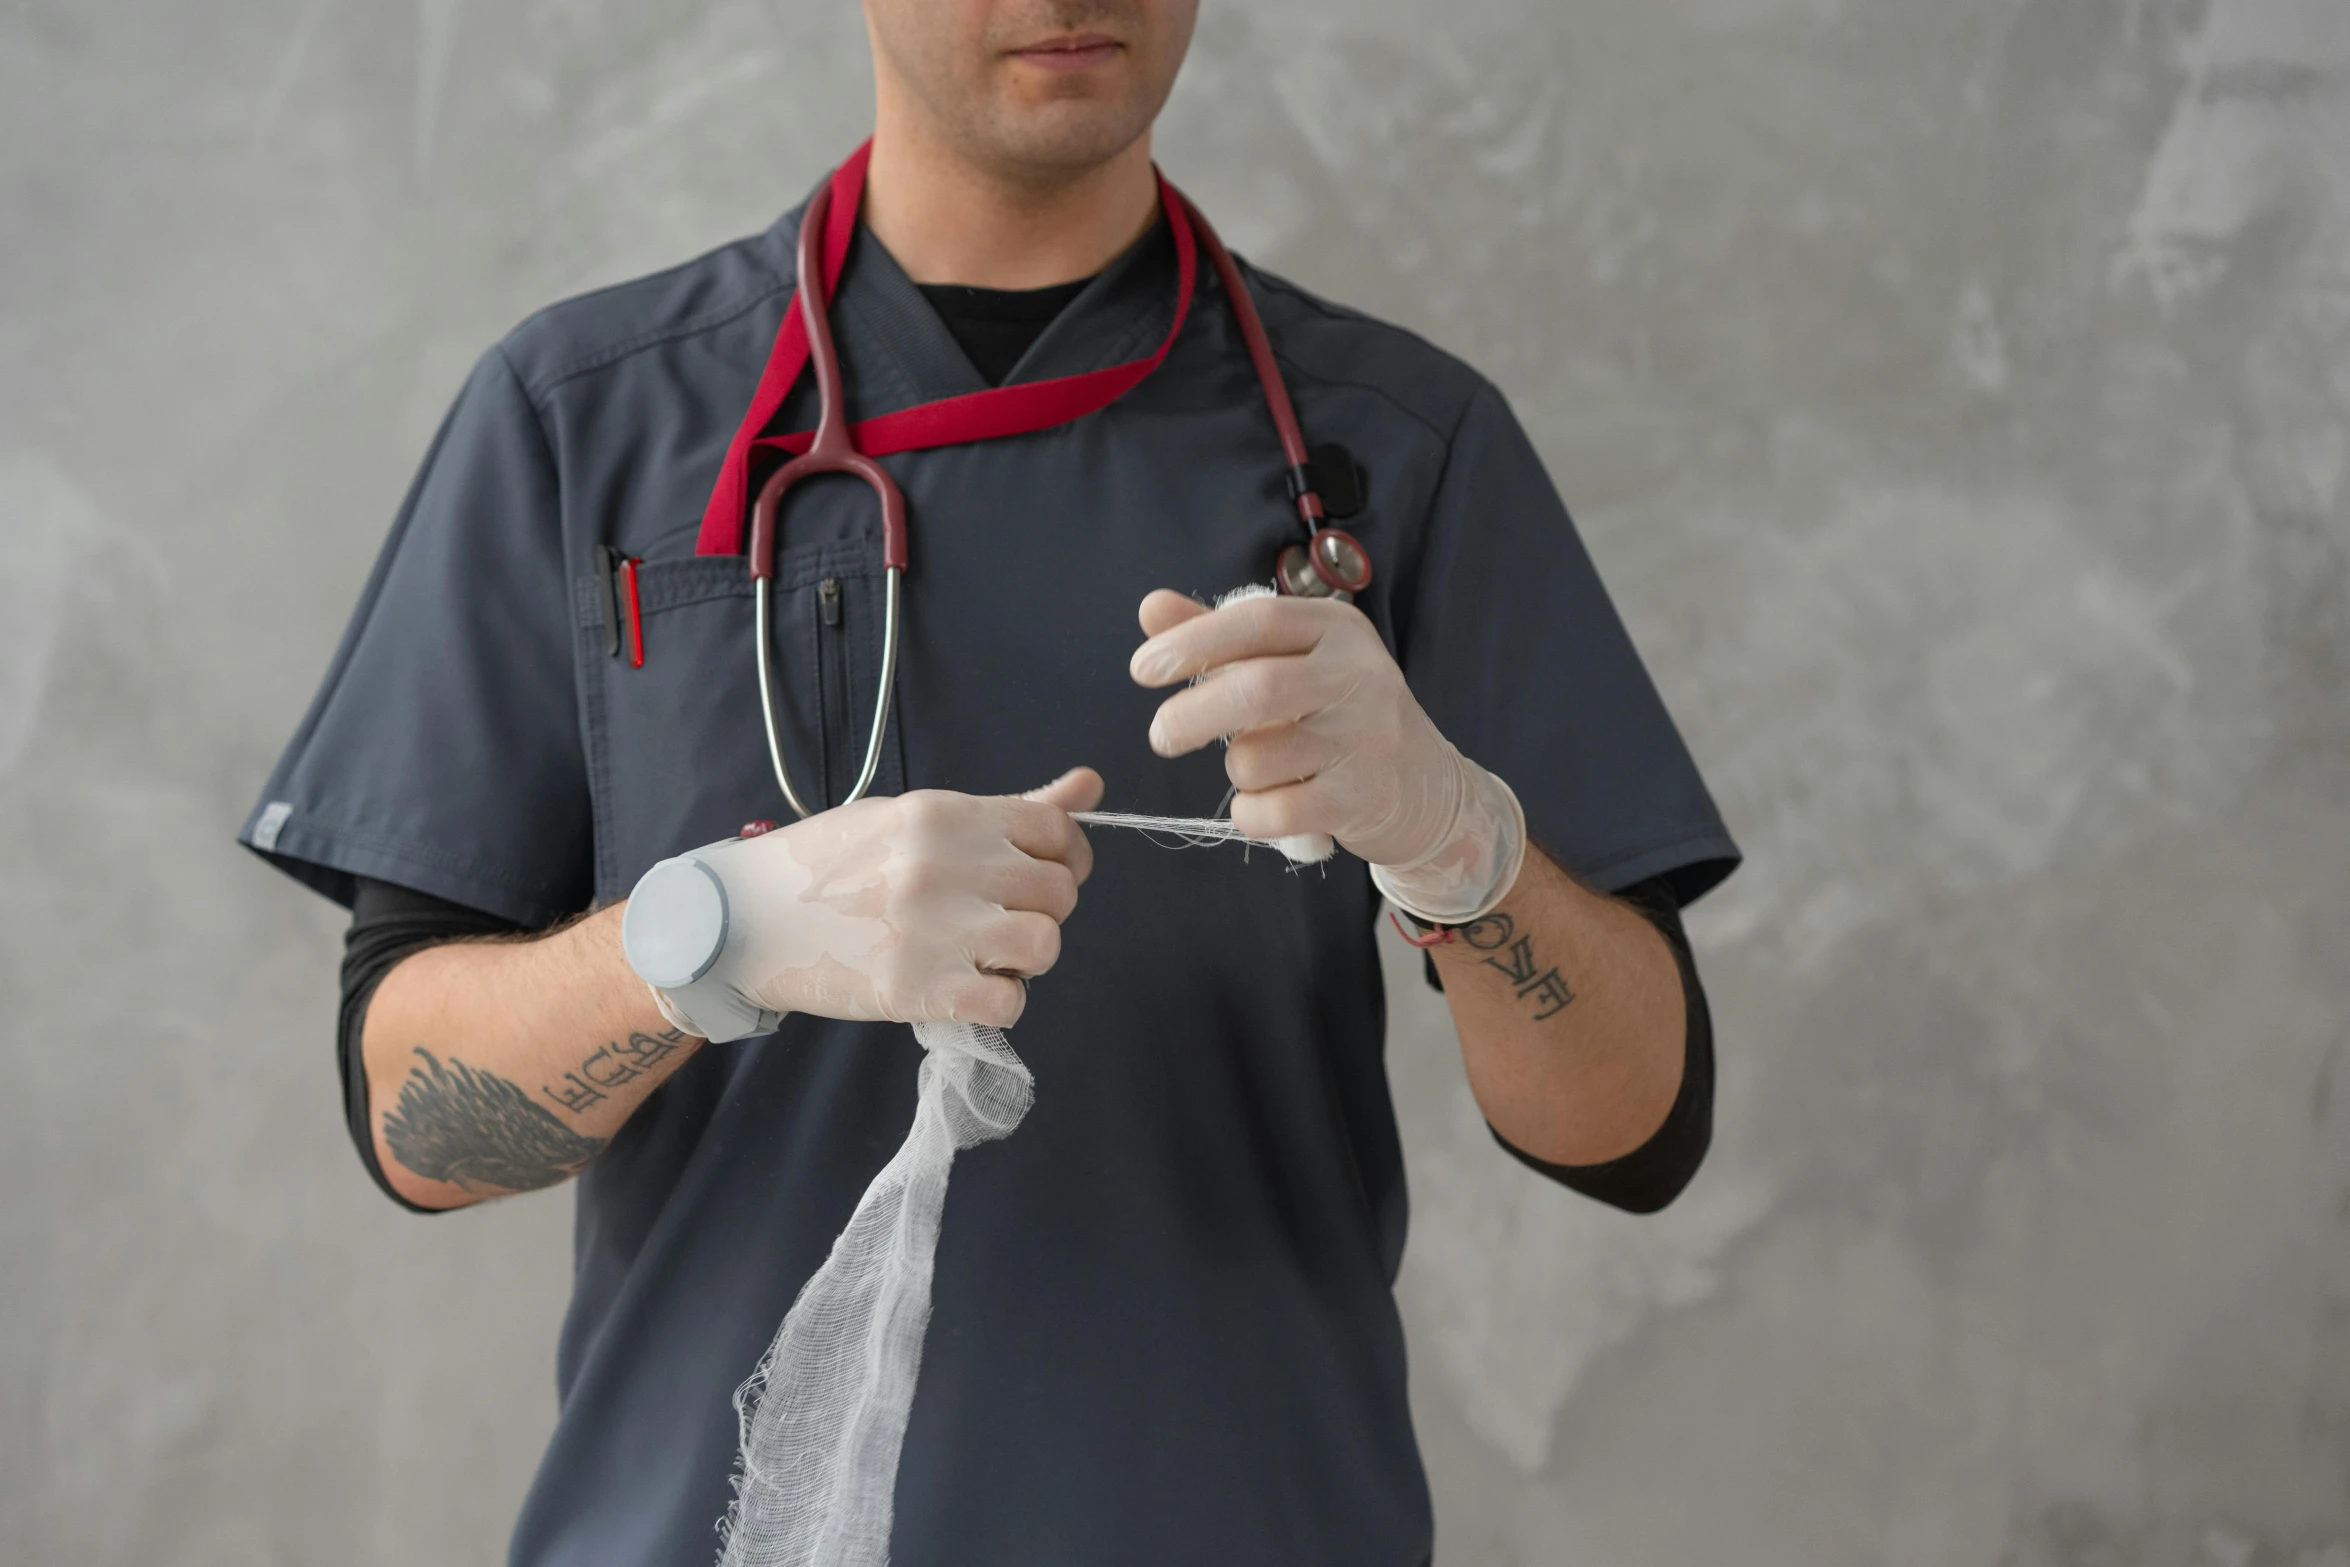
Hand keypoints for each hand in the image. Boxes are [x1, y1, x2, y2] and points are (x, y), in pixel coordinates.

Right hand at [675, 769, 1101, 1030]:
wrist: (745, 919)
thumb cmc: (831, 864)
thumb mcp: (914, 818)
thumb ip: (1006, 811)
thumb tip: (1089, 785)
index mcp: (946, 814)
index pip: (1056, 827)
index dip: (1068, 856)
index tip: (1041, 876)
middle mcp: (947, 864)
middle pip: (1059, 890)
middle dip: (1043, 909)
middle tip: (1001, 920)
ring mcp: (935, 928)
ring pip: (1045, 944)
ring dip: (1027, 958)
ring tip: (988, 956)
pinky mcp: (919, 989)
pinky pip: (1008, 1002)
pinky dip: (999, 1003)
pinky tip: (967, 990)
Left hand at [1129, 590, 1521, 920]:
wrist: (1428, 787)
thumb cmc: (1339, 715)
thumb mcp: (1292, 661)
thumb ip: (1221, 637)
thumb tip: (1150, 608)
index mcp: (1336, 630)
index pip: (1258, 621)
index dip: (1193, 642)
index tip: (1143, 669)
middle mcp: (1358, 676)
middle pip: (1256, 689)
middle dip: (1191, 715)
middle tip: (1161, 736)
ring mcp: (1365, 739)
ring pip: (1258, 757)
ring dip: (1237, 770)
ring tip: (1261, 768)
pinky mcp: (1362, 798)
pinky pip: (1276, 810)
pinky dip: (1252, 814)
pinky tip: (1268, 804)